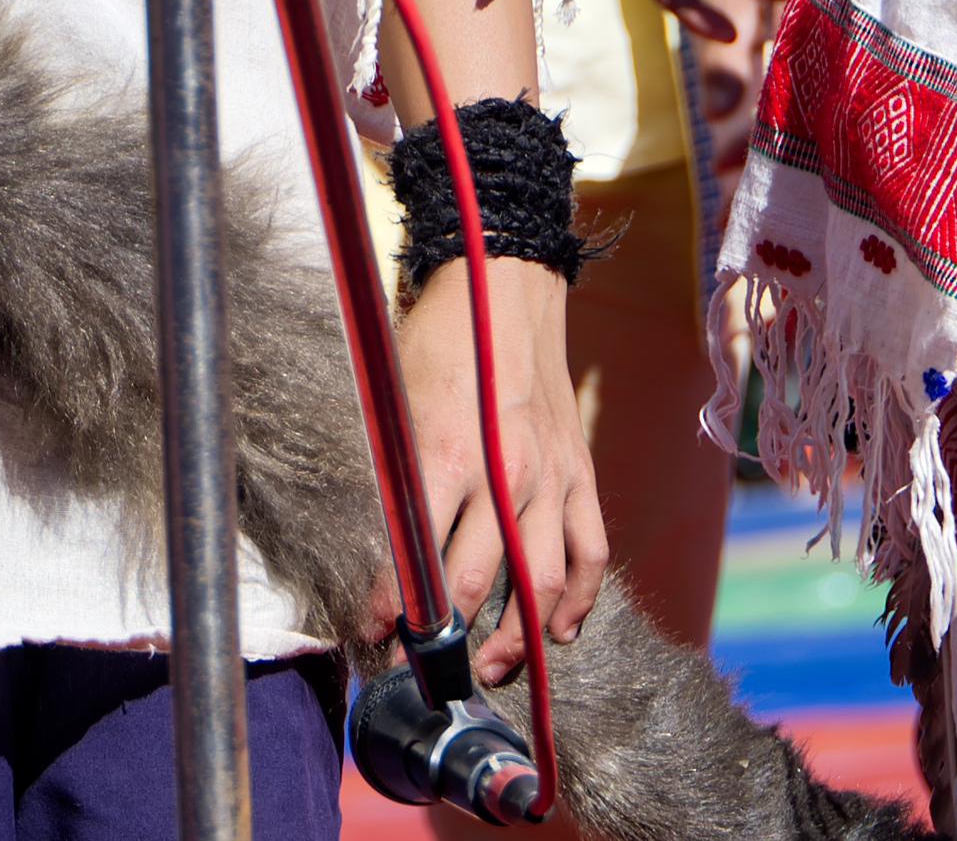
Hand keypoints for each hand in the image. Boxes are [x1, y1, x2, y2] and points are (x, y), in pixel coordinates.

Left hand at [394, 254, 602, 684]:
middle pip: (474, 583)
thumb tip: (365, 545)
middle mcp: (505, 472)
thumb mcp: (394, 401)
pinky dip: (580, 598)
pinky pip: (590, 551)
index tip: (372, 635)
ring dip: (513, 638)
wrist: (506, 287)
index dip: (390, 609)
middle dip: (441, 637)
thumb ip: (388, 475)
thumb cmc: (438, 341)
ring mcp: (551, 476)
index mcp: (447, 453)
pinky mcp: (581, 473)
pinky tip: (559, 630)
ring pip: (540, 583)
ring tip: (486, 667)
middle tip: (419, 666)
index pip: (414, 557)